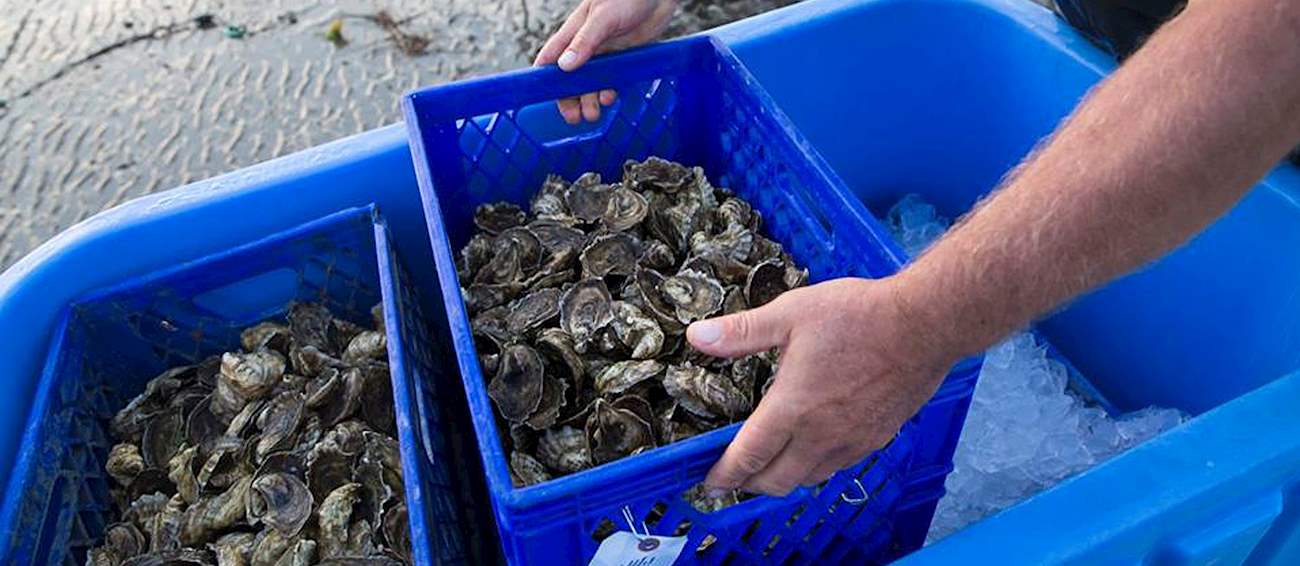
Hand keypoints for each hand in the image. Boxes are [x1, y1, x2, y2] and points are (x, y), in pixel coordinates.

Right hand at [534, 0, 675, 123]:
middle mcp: (586, 46)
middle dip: (569, 99)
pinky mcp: (622, 60)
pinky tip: (610, 97)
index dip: (544, 78)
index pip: (550, 58)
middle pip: (569, 79)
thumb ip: (584, 41)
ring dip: (589, 100)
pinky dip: (608, 91)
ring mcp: (605, 54)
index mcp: (573, 33)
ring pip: (590, 84)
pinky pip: (611, 81)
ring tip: (593, 114)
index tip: (543, 97)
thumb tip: (565, 67)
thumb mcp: (603, 17)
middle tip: (573, 117)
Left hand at [686, 278, 955, 496]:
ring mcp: (852, 441)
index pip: (749, 457)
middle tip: (735, 474)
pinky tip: (811, 449)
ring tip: (769, 465)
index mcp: (792, 408)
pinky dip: (815, 467)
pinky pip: (837, 467)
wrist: (924, 324)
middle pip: (776, 481)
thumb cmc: (859, 315)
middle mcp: (821, 435)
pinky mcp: (876, 438)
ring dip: (783, 478)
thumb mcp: (791, 313)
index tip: (709, 481)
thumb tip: (698, 336)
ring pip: (808, 479)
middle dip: (749, 483)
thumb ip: (741, 332)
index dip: (725, 474)